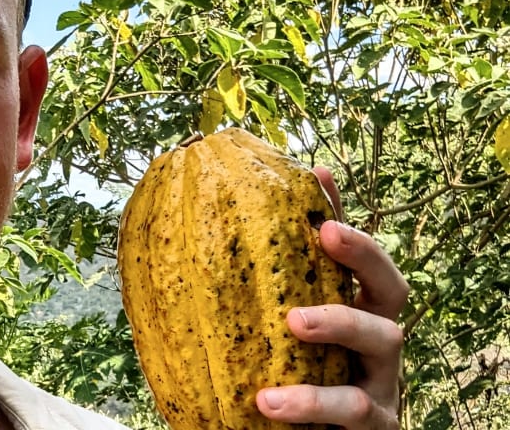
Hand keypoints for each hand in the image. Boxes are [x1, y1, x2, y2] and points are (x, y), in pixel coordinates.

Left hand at [255, 167, 408, 428]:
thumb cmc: (287, 390)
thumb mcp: (267, 339)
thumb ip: (249, 294)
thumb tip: (189, 242)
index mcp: (350, 314)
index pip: (353, 258)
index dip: (338, 213)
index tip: (318, 176)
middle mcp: (373, 343)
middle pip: (391, 285)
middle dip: (365, 252)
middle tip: (326, 234)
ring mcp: (380, 383)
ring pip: (384, 339)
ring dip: (340, 322)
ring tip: (294, 321)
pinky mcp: (377, 427)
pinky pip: (357, 410)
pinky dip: (313, 402)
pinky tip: (270, 401)